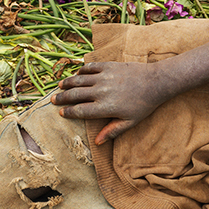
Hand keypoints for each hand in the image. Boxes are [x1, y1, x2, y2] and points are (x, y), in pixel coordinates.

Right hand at [52, 61, 171, 144]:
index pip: (80, 111)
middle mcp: (101, 92)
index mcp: (105, 107)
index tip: (62, 113)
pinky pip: (89, 67)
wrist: (155, 82)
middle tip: (53, 99)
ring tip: (59, 86)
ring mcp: (103, 77)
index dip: (68, 112)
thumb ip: (112, 131)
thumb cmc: (144, 105)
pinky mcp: (108, 65)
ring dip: (67, 83)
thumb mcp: (129, 122)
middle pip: (74, 95)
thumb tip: (97, 142)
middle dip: (62, 98)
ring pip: (78, 80)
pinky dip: (80, 71)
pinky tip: (77, 75)